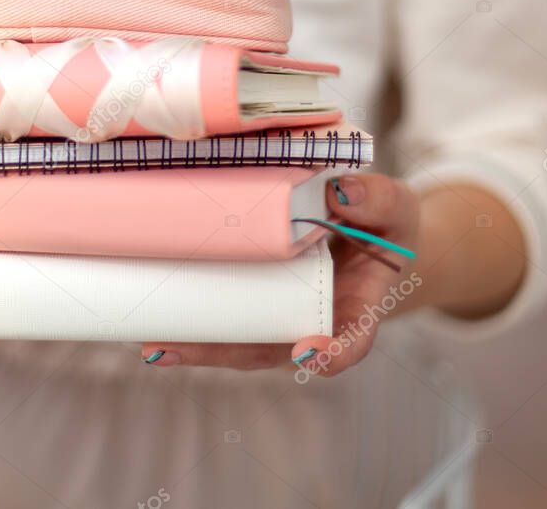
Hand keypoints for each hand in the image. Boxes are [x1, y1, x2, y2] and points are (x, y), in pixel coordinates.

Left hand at [140, 173, 419, 376]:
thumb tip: (340, 191)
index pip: (352, 336)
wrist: (368, 232)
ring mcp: (282, 317)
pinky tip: (152, 329)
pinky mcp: (257, 304)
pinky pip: (226, 323)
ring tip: (154, 346)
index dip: (335, 351)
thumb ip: (377, 200)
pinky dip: (193, 328)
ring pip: (240, 343)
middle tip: (182, 351)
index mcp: (358, 304)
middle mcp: (315, 322)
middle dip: (226, 354)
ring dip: (197, 347)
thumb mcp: (394, 207)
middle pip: (273, 349)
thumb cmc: (383, 224)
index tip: (311, 353)